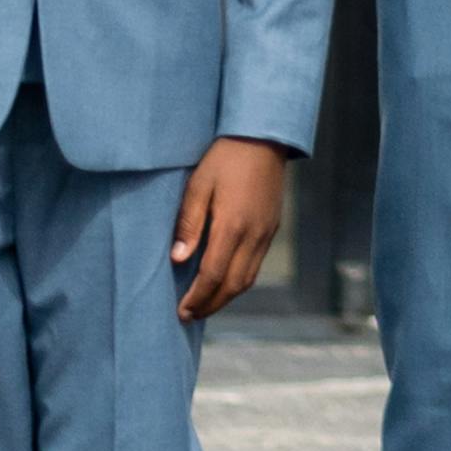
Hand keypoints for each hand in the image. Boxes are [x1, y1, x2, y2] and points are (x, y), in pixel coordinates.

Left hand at [171, 137, 289, 320]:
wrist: (264, 135)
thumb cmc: (225, 156)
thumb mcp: (199, 183)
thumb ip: (189, 222)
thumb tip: (178, 259)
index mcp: (233, 225)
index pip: (213, 275)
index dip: (197, 298)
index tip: (181, 311)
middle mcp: (253, 234)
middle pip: (233, 285)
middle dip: (210, 305)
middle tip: (190, 316)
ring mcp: (266, 232)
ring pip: (247, 279)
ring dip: (226, 297)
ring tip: (205, 304)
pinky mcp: (272, 227)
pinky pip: (256, 265)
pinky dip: (239, 281)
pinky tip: (224, 280)